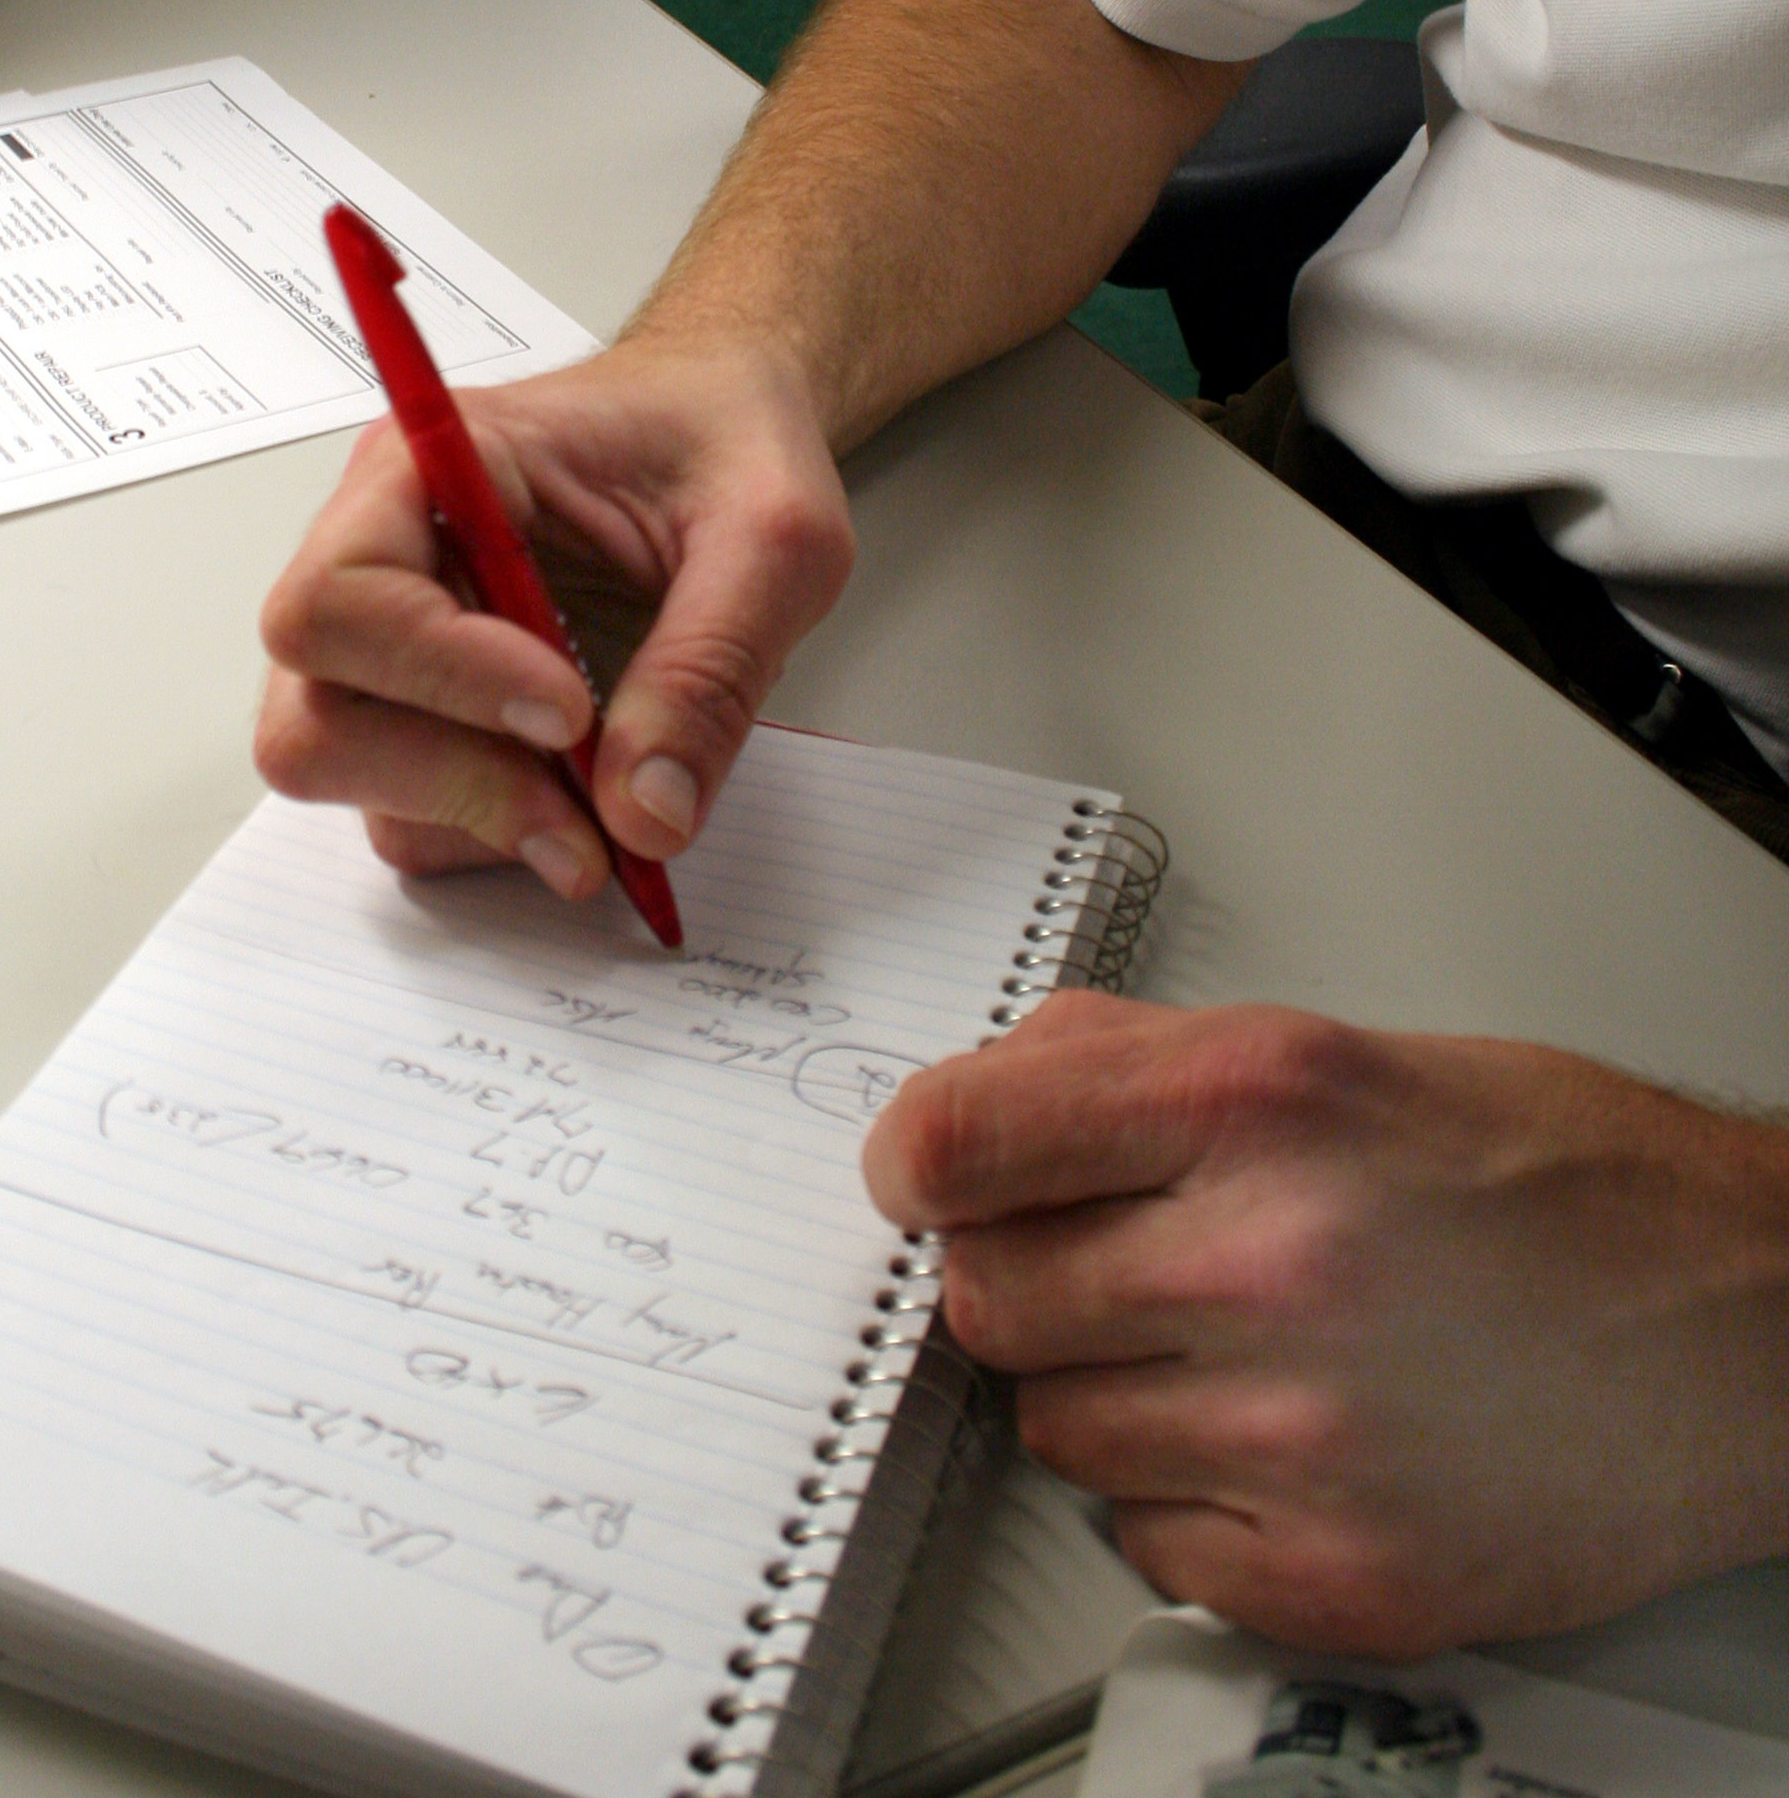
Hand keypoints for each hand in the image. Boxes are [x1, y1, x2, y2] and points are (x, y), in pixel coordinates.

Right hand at [254, 340, 852, 896]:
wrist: (728, 439)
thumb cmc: (727, 439)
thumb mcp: (772, 533)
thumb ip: (711, 665)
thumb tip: (645, 812)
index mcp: (432, 465)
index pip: (344, 594)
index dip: (441, 674)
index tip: (568, 713)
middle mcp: (386, 553)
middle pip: (313, 707)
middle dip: (448, 781)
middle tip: (585, 819)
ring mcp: (396, 644)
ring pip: (352, 774)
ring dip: (475, 821)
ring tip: (604, 821)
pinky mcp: (431, 713)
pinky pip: (410, 811)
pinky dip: (492, 837)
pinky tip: (585, 807)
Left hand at [862, 991, 1788, 1654]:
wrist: (1747, 1327)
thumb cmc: (1567, 1181)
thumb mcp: (1343, 1052)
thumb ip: (1144, 1060)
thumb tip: (999, 1088)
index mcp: (1257, 1103)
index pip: (962, 1140)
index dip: (920, 1159)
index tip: (923, 1176)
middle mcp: (1265, 1262)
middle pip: (988, 1295)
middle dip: (1025, 1271)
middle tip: (1111, 1258)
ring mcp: (1297, 1435)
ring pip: (1054, 1427)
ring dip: (1107, 1386)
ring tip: (1229, 1345)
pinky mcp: (1337, 1576)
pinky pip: (1144, 1542)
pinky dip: (1184, 1496)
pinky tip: (1280, 1435)